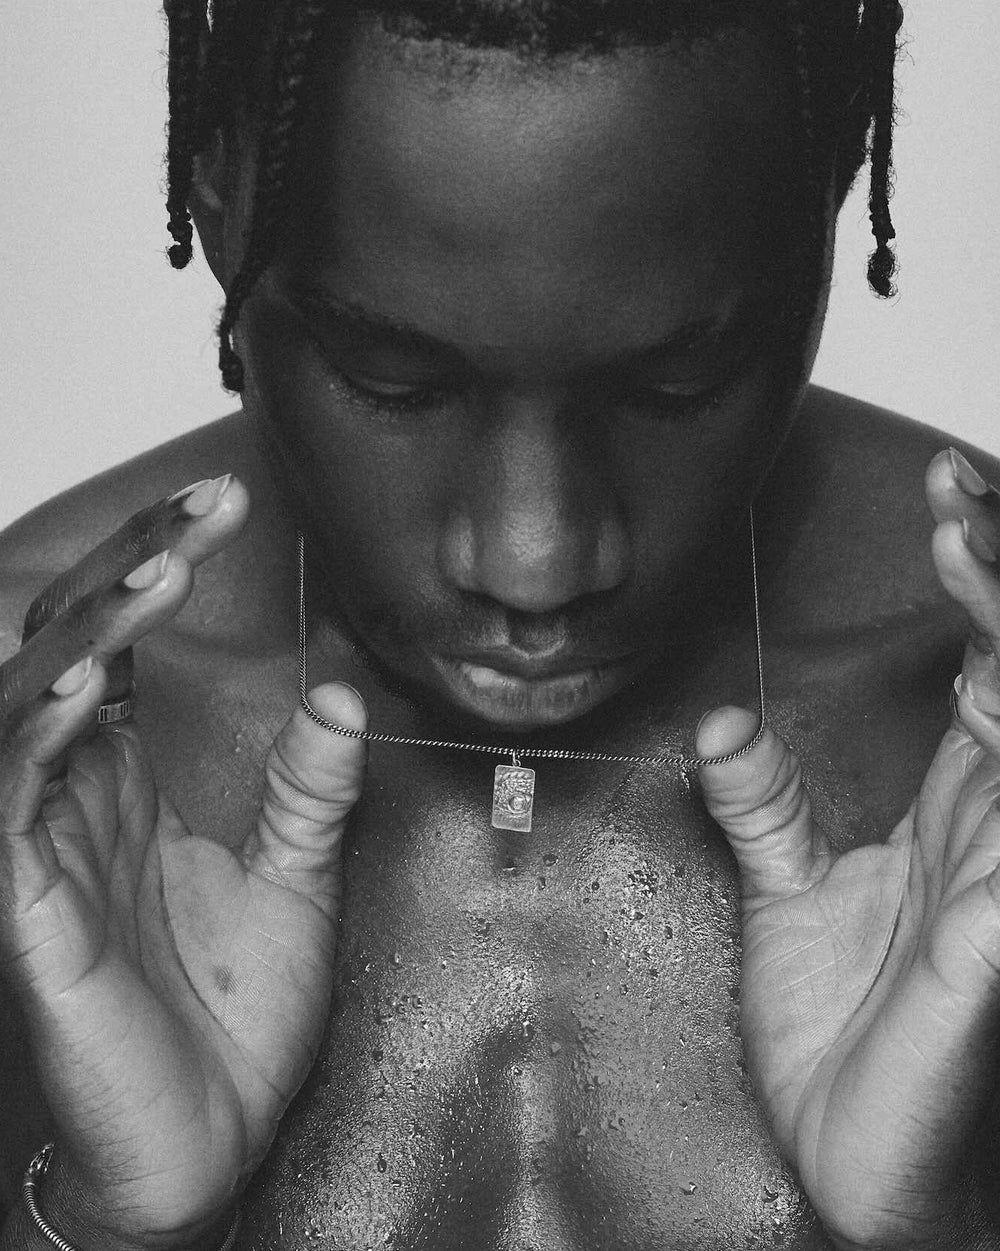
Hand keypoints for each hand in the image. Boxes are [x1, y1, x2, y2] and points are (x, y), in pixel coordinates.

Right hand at [0, 478, 366, 1248]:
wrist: (209, 1144)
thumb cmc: (233, 1017)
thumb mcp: (295, 879)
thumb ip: (308, 789)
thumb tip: (338, 693)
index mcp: (128, 781)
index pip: (122, 639)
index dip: (159, 562)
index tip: (227, 504)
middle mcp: (76, 797)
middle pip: (70, 643)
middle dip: (130, 566)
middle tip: (206, 509)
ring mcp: (42, 847)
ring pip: (29, 703)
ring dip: (91, 630)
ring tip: (158, 573)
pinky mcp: (26, 911)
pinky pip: (13, 800)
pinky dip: (44, 732)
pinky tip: (93, 681)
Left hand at [695, 448, 999, 1250]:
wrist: (845, 1157)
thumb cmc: (838, 1030)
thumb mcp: (788, 890)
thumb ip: (767, 803)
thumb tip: (724, 720)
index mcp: (963, 803)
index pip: (996, 659)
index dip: (982, 572)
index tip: (937, 493)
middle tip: (954, 486)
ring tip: (964, 536)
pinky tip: (992, 676)